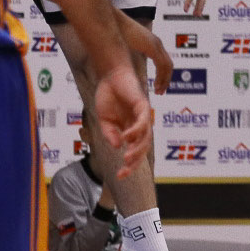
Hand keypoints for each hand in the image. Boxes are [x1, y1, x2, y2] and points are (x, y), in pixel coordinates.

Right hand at [92, 63, 152, 181]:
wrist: (109, 74)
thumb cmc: (108, 95)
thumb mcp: (104, 120)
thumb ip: (109, 133)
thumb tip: (115, 147)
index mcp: (131, 130)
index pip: (134, 152)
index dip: (129, 166)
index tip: (120, 176)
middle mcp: (139, 125)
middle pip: (142, 149)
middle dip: (135, 162)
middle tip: (124, 170)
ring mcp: (142, 116)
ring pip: (146, 138)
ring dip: (137, 150)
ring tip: (127, 158)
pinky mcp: (142, 105)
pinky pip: (142, 122)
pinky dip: (135, 131)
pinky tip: (126, 137)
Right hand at [118, 13, 173, 94]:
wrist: (112, 21)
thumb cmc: (116, 32)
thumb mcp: (128, 47)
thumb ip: (132, 55)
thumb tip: (130, 67)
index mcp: (152, 42)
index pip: (164, 61)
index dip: (164, 74)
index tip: (159, 85)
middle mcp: (156, 42)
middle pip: (168, 64)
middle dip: (166, 79)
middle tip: (161, 91)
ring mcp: (155, 44)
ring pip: (167, 66)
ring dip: (165, 80)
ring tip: (159, 90)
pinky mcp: (151, 47)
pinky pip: (162, 64)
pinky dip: (161, 76)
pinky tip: (156, 85)